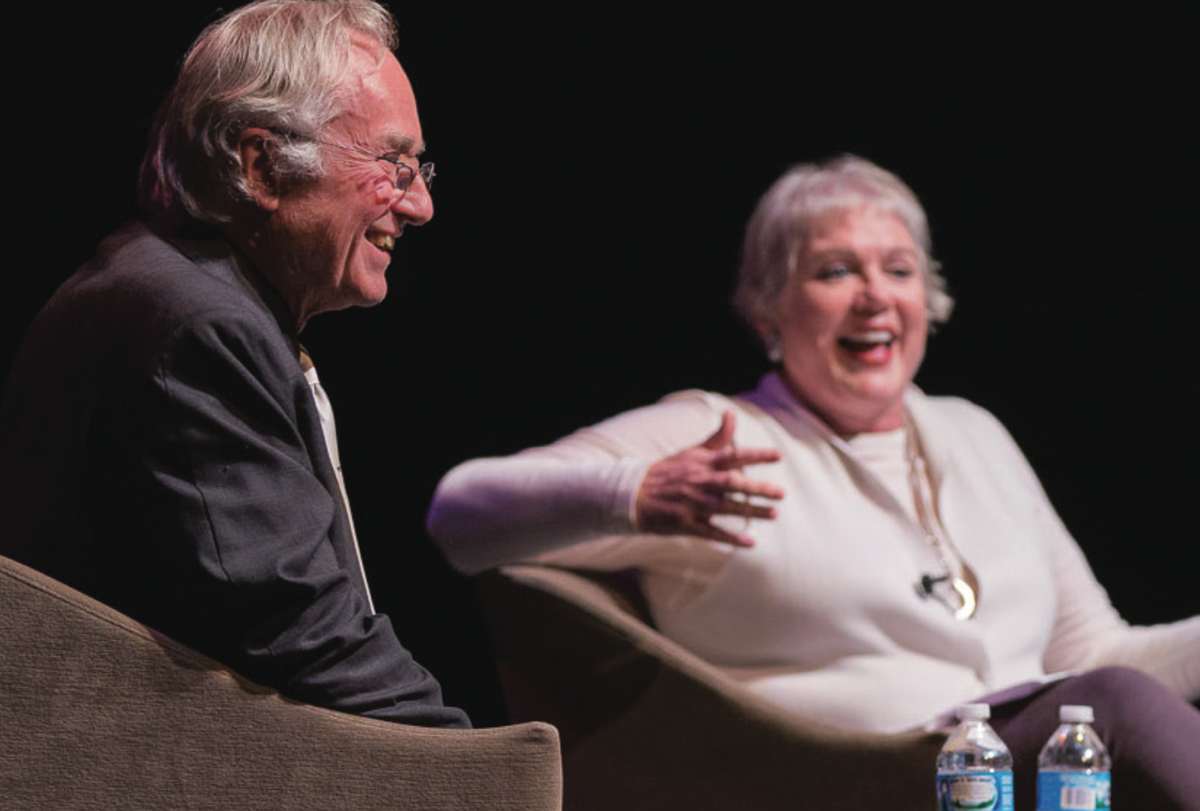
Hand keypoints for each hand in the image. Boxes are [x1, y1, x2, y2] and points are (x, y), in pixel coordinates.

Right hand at [634, 411, 783, 546]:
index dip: (755, 456)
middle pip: (732, 484)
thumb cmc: (668, 472)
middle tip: (781, 493)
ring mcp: (693, 504)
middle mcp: (700, 482)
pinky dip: (731, 538)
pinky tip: (750, 542)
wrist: (634, 494)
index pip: (732, 456)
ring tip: (775, 514)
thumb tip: (731, 413)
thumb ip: (717, 437)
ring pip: (726, 508)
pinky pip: (712, 532)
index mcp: (702, 464)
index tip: (778, 456)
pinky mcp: (687, 524)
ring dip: (751, 511)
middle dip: (757, 488)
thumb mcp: (692, 452)